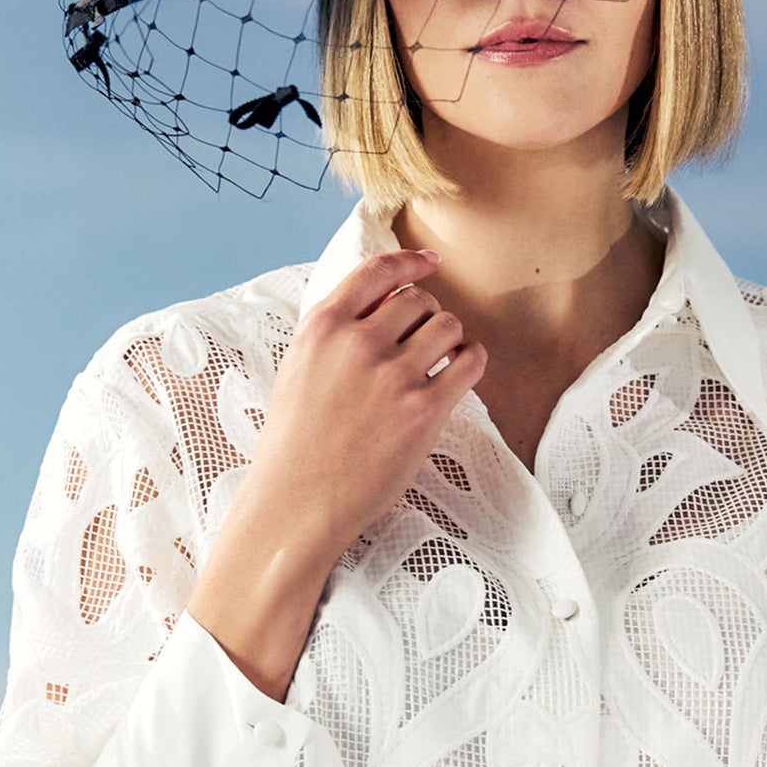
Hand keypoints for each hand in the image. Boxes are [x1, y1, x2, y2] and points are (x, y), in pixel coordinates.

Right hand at [187, 249, 486, 697]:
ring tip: (439, 360)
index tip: (429, 263)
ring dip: (449, 338)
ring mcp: (393, 376)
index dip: (410, 262)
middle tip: (421, 340)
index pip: (375, 271)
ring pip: (448, 326)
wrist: (297, 504)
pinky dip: (471, 359)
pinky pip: (469, 361)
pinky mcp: (424, 410)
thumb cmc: (295, 444)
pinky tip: (461, 369)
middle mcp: (357, 344)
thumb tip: (385, 304)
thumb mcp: (299, 370)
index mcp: (321, 328)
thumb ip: (336, 334)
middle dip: (426, 315)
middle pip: (419, 300)